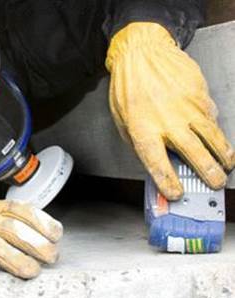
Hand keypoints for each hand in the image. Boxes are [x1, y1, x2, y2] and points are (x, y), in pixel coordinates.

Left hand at [106, 22, 234, 199]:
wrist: (141, 53)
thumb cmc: (127, 87)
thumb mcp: (122, 120)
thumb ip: (140, 142)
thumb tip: (156, 161)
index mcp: (143, 130)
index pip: (158, 165)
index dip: (168, 183)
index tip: (176, 194)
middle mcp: (167, 121)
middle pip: (194, 154)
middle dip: (208, 173)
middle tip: (214, 183)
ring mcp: (187, 107)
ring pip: (212, 137)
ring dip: (222, 155)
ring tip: (226, 165)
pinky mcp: (200, 95)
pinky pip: (211, 117)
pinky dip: (215, 129)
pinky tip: (215, 136)